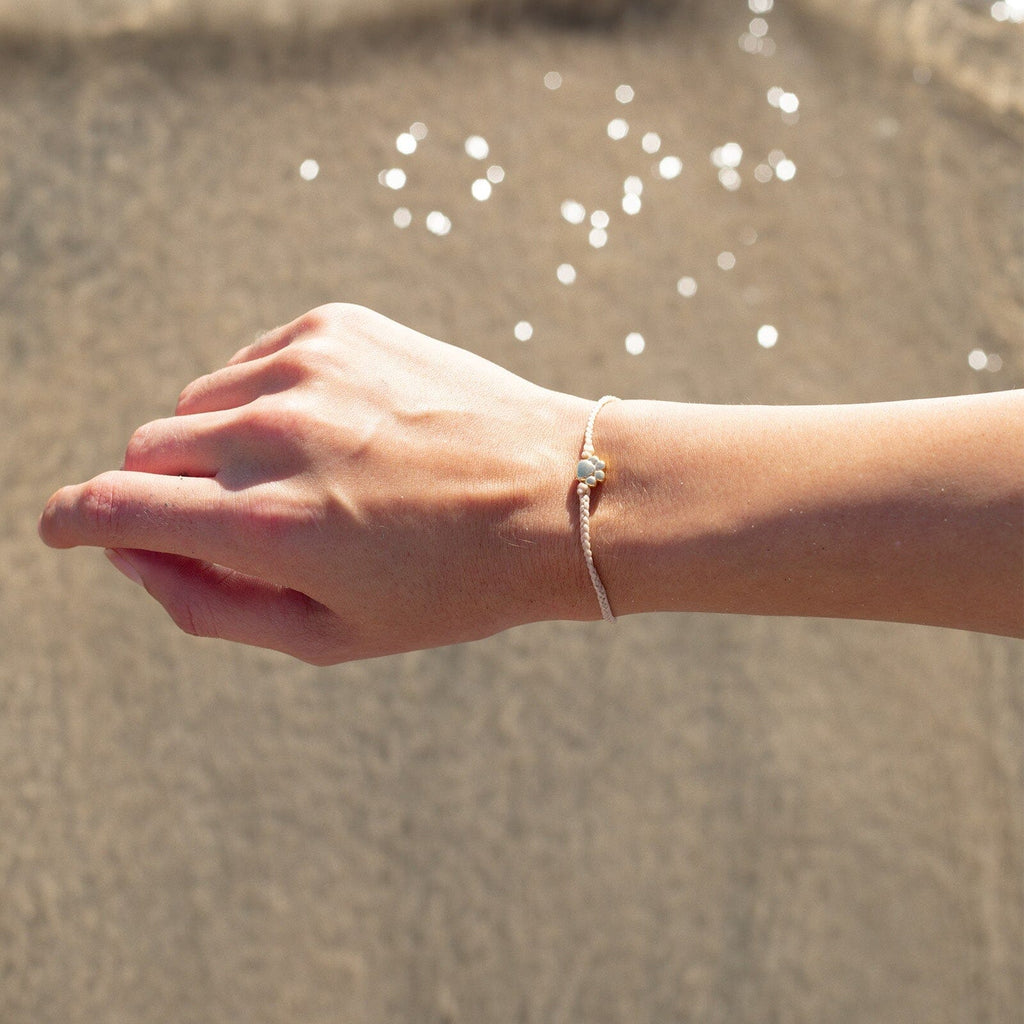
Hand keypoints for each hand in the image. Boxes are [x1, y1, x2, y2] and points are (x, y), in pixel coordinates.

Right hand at [39, 304, 593, 662]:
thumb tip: (130, 554)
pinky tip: (338, 432)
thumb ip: (210, 604)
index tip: (65, 527)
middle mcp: (275, 435)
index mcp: (269, 526)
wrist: (560, 494)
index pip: (113, 507)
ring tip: (311, 479)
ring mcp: (305, 367)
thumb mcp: (332, 632)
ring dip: (225, 445)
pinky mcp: (337, 326)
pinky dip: (268, 401)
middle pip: (147, 450)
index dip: (74, 521)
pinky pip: (253, 363)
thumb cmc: (451, 581)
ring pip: (199, 404)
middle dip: (167, 491)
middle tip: (240, 520)